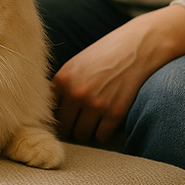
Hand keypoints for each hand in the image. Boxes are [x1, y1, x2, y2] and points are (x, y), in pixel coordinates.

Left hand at [52, 4, 184, 143]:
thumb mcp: (75, 65)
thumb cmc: (103, 56)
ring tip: (89, 127)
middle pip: (64, 126)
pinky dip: (101, 135)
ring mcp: (96, 105)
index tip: (63, 118)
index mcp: (62, 80)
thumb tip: (52, 111)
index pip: (50, 110)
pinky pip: (101, 137)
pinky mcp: (115, 113)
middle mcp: (76, 94)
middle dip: (69, 128)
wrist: (135, 48)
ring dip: (85, 133)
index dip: (56, 116)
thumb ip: (62, 86)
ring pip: (82, 135)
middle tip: (75, 126)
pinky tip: (104, 126)